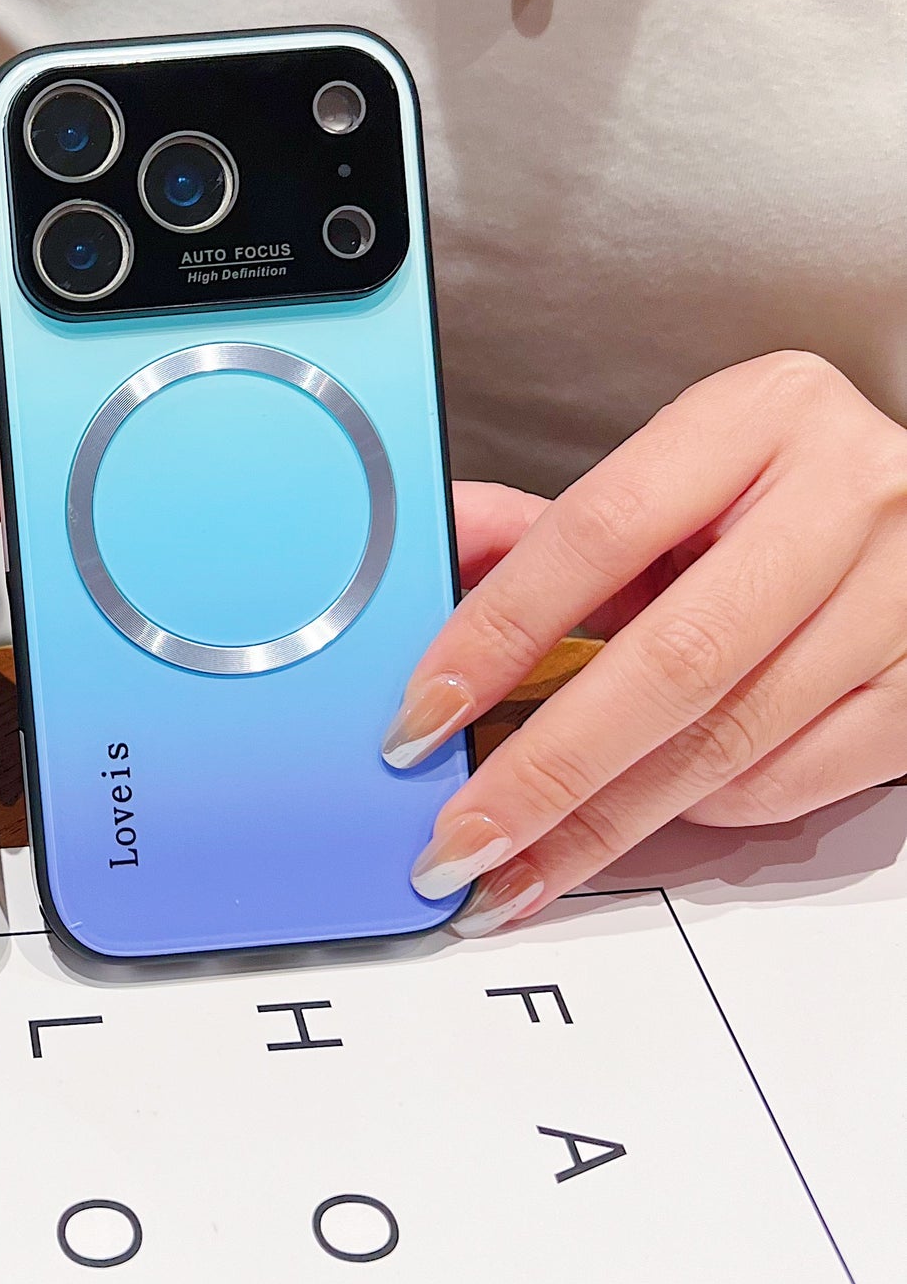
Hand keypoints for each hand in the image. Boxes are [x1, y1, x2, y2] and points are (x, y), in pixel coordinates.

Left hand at [384, 353, 906, 935]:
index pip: (595, 533)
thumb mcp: (668, 478)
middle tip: (464, 835)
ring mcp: (904, 595)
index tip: (423, 712)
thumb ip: (543, 526)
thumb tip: (428, 570)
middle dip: (548, 768)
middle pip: (672, 661)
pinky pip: (789, 781)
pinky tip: (633, 819)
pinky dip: (699, 812)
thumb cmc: (777, 492)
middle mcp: (845, 496)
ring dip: (605, 822)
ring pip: (728, 740)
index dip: (496, 634)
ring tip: (519, 865)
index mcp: (755, 418)